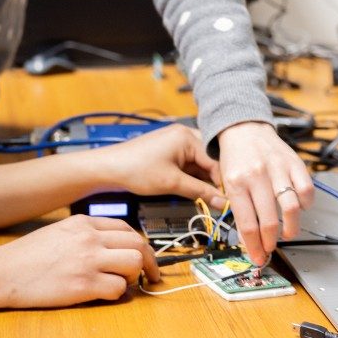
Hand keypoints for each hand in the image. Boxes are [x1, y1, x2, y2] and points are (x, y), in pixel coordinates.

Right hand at [0, 215, 158, 309]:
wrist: (3, 272)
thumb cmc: (26, 256)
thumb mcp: (57, 232)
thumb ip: (83, 235)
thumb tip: (108, 246)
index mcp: (82, 223)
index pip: (125, 227)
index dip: (138, 243)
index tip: (142, 255)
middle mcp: (89, 238)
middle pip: (137, 243)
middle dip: (148, 261)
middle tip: (149, 275)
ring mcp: (88, 261)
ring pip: (134, 263)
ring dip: (133, 276)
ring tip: (122, 283)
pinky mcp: (84, 285)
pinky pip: (118, 289)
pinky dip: (117, 293)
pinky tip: (104, 294)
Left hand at [92, 123, 222, 207]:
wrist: (109, 168)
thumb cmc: (136, 170)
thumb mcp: (172, 183)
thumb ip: (200, 192)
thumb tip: (221, 201)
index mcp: (187, 137)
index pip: (215, 160)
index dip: (221, 182)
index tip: (228, 200)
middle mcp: (183, 135)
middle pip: (209, 160)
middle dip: (213, 180)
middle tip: (219, 200)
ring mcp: (176, 142)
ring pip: (199, 164)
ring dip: (202, 180)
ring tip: (206, 197)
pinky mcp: (169, 151)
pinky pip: (188, 164)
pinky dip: (191, 177)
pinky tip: (194, 190)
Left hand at [211, 121, 313, 265]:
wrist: (244, 128)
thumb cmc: (235, 159)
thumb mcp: (227, 183)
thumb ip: (237, 209)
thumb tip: (248, 241)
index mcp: (236, 182)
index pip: (246, 223)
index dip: (253, 246)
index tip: (258, 258)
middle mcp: (257, 175)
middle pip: (269, 220)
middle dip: (270, 242)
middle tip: (270, 249)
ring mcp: (277, 168)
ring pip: (291, 208)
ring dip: (291, 228)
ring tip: (287, 234)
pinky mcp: (294, 163)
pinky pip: (306, 190)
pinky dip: (306, 205)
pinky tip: (299, 209)